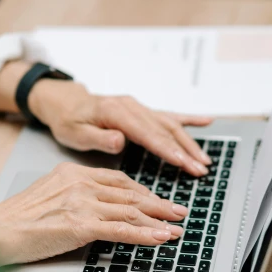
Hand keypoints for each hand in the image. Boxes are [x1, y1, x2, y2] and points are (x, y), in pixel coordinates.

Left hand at [0, 61, 211, 175]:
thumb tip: (120, 140)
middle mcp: (131, 107)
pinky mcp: (141, 111)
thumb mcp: (75, 133)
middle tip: (200, 169)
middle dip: (185, 150)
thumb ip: (99, 138)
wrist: (64, 102)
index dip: (167, 149)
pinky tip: (207, 121)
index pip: (147, 133)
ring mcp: (138, 107)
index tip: (183, 162)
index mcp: (116, 112)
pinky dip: (189, 118)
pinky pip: (168, 115)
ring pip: (170, 124)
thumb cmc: (67, 120)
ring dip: (189, 142)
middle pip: (164, 130)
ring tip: (204, 160)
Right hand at [0, 163, 187, 264]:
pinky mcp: (80, 225)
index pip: (117, 180)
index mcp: (73, 173)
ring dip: (158, 221)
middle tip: (179, 211)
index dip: (143, 191)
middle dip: (159, 204)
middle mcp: (80, 182)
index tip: (158, 200)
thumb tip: (98, 211)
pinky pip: (121, 230)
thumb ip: (75, 197)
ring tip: (177, 228)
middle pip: (130, 193)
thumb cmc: (16, 221)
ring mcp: (81, 202)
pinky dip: (145, 234)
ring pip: (130, 210)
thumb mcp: (49, 197)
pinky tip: (160, 238)